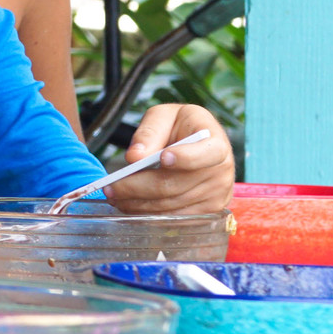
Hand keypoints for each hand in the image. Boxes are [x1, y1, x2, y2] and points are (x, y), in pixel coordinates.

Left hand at [104, 103, 235, 214]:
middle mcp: (221, 173)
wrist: (199, 142)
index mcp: (216, 145)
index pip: (205, 154)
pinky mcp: (207, 213)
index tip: (163, 157)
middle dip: (138, 187)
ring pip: (169, 206)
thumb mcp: (165, 116)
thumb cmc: (181, 126)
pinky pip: (173, 218)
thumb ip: (150, 131)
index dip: (185, 158)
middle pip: (174, 185)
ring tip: (114, 196)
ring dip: (138, 203)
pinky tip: (130, 204)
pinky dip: (148, 213)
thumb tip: (134, 157)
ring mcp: (216, 196)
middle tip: (111, 187)